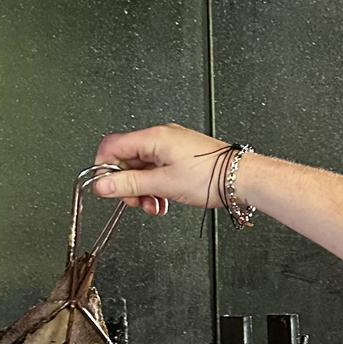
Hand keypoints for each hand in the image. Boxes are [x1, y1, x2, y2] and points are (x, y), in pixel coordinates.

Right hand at [92, 125, 234, 215]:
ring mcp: (170, 148)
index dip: (105, 168)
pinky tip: (163, 202)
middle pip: (126, 160)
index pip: (111, 146)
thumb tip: (102, 185)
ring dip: (143, 191)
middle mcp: (160, 138)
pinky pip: (156, 172)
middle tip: (136, 202)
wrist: (241, 178)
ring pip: (142, 170)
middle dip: (128, 185)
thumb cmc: (210, 176)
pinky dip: (155, 188)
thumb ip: (129, 185)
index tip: (108, 188)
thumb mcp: (163, 184)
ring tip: (154, 205)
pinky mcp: (179, 159)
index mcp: (153, 137)